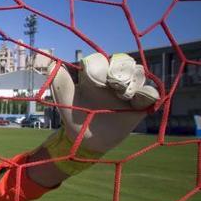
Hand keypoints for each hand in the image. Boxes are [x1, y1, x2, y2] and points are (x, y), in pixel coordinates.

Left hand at [42, 53, 158, 175]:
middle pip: (123, 61)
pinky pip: (152, 92)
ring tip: (124, 94)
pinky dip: (146, 94)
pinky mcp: (141, 103)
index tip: (92, 81)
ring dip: (133, 81)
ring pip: (139, 72)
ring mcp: (128, 90)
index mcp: (93, 75)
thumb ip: (59, 82)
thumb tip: (48, 62)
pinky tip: (136, 103)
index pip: (99, 60)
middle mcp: (112, 78)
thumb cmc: (73, 116)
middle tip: (113, 85)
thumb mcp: (64, 100)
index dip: (98, 67)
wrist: (86, 140)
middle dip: (118, 71)